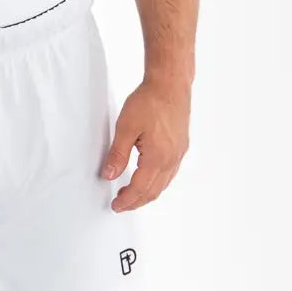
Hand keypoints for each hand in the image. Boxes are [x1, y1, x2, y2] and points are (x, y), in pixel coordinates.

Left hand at [101, 78, 189, 210]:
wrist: (170, 84)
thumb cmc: (150, 101)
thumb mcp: (125, 127)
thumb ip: (118, 154)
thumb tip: (109, 175)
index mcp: (157, 157)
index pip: (140, 188)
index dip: (127, 200)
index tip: (116, 206)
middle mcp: (171, 159)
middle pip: (153, 191)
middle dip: (136, 201)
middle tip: (121, 205)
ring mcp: (179, 153)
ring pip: (163, 184)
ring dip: (147, 194)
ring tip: (132, 195)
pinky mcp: (181, 146)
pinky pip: (170, 173)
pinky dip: (158, 183)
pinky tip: (150, 180)